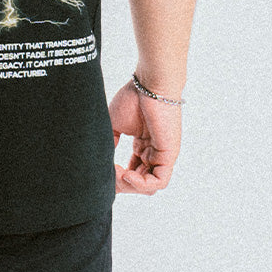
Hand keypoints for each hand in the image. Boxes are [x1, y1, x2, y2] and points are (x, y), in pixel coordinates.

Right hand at [108, 76, 181, 194]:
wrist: (149, 85)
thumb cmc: (133, 98)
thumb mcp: (114, 124)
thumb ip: (110, 143)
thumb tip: (102, 162)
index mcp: (142, 147)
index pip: (132, 174)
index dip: (118, 178)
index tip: (104, 170)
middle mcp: (153, 154)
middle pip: (140, 183)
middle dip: (122, 184)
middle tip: (109, 176)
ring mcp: (162, 156)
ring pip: (149, 186)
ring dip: (131, 186)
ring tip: (118, 175)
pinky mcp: (169, 155)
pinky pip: (159, 181)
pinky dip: (142, 184)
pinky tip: (127, 174)